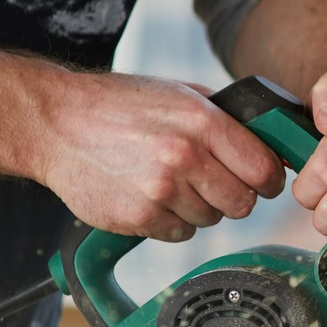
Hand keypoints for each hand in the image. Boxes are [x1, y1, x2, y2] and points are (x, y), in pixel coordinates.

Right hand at [32, 72, 284, 241]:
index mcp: (203, 122)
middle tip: (214, 184)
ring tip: (171, 183)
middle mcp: (185, 156)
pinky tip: (151, 196)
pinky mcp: (137, 216)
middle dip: (235, 197)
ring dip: (199, 208)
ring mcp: (160, 190)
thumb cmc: (119, 105)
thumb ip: (225, 117)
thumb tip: (271, 142)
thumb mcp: (179, 92)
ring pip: (211, 220)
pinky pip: (179, 234)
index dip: (269, 180)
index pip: (264, 170)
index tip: (263, 182)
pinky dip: (172, 222)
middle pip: (243, 203)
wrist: (56, 123)